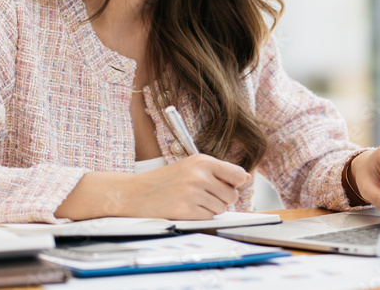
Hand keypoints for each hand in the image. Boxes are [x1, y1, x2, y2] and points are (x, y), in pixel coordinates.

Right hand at [55, 155, 251, 220]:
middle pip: (231, 195)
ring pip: (221, 208)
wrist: (134, 192)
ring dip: (210, 209)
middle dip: (221, 199)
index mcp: (202, 161)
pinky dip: (200, 217)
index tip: (229, 186)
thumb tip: (245, 178)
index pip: (237, 174)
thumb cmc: (163, 180)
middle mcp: (200, 174)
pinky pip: (208, 218)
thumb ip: (217, 171)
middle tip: (202, 196)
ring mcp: (193, 192)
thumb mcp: (190, 167)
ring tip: (192, 201)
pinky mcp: (186, 210)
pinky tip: (186, 209)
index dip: (236, 184)